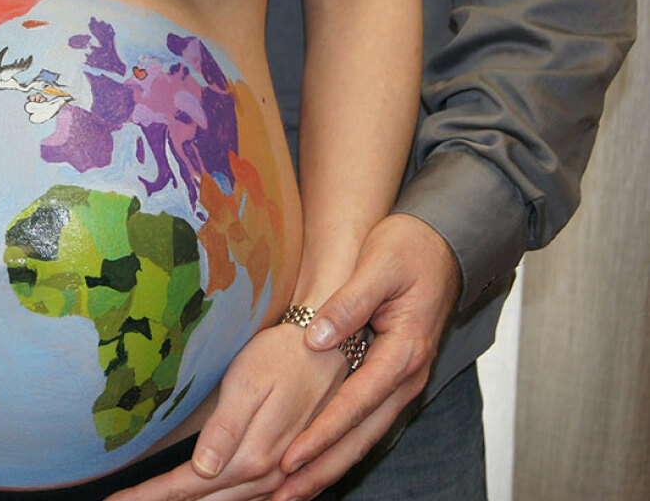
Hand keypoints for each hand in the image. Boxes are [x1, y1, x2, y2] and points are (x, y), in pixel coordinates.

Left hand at [106, 324, 346, 500]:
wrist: (332, 348)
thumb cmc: (283, 356)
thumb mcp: (249, 382)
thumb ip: (226, 428)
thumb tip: (202, 469)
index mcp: (251, 455)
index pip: (188, 486)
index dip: (151, 495)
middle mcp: (267, 476)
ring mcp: (281, 479)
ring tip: (152, 499)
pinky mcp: (291, 473)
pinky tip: (204, 498)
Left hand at [271, 213, 458, 500]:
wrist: (440, 245)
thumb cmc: (409, 250)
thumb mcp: (378, 265)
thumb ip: (349, 302)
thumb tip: (317, 338)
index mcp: (404, 351)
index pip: (357, 402)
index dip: (323, 432)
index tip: (290, 456)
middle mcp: (407, 377)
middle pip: (362, 435)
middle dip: (322, 468)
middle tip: (282, 495)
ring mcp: (402, 384)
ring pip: (364, 437)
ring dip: (329, 467)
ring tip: (290, 493)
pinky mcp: (391, 383)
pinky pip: (365, 425)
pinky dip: (340, 450)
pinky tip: (314, 465)